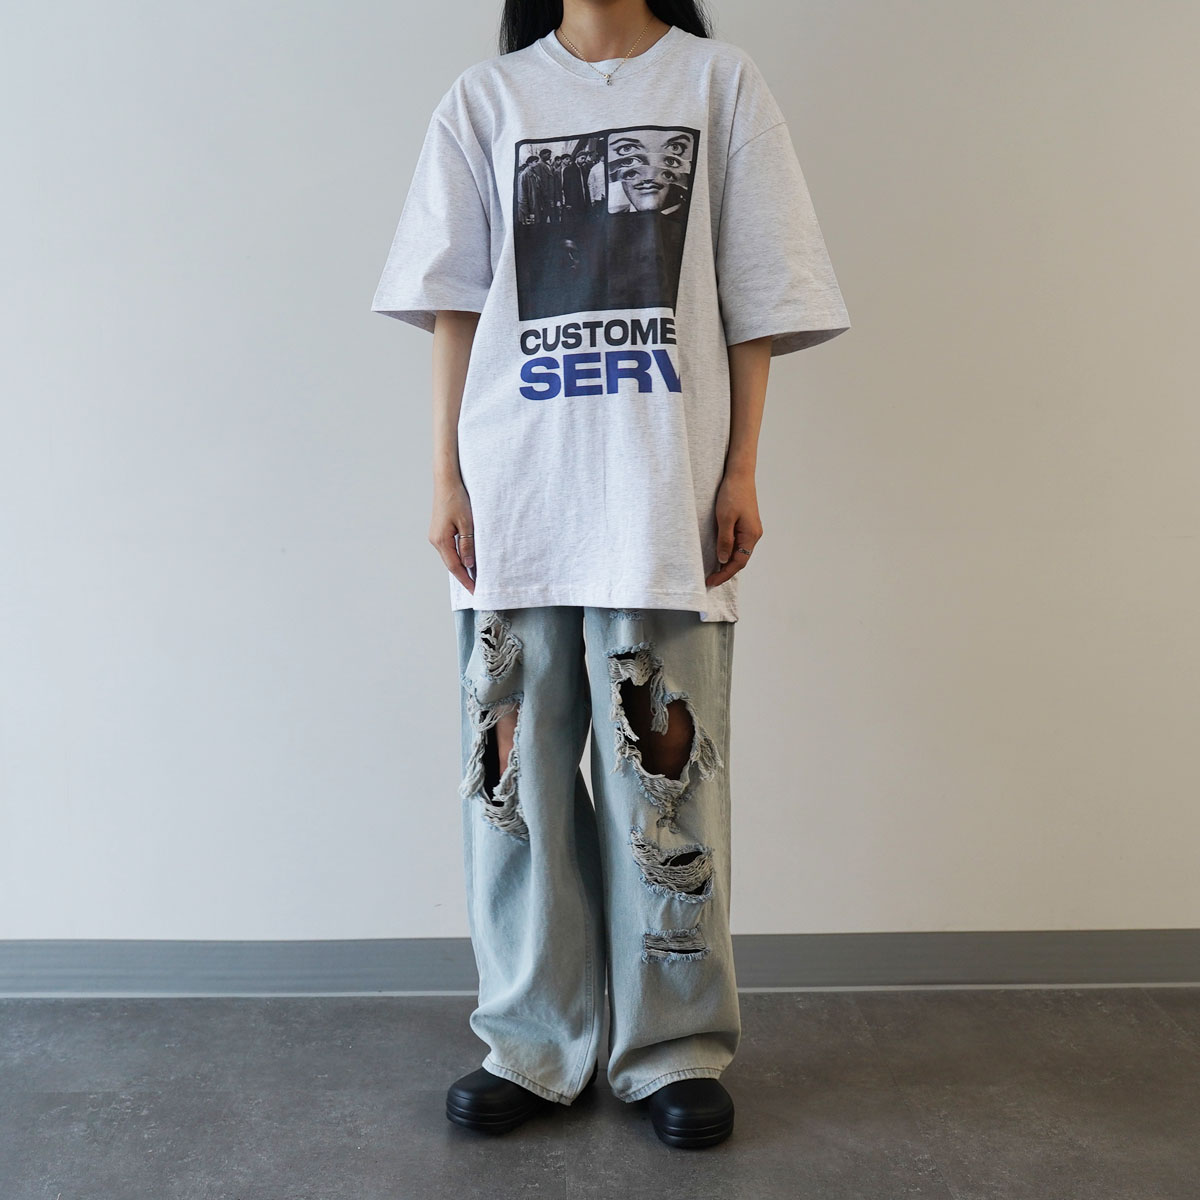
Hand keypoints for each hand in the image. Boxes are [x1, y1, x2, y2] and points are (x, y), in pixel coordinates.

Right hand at [430, 480, 475, 593]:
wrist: (446, 482)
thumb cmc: (457, 499)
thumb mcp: (467, 523)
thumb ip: (468, 545)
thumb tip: (469, 565)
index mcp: (441, 540)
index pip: (455, 567)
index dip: (466, 580)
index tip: (475, 591)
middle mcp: (435, 540)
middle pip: (451, 564)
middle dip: (463, 576)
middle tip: (476, 588)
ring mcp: (435, 536)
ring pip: (450, 557)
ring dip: (461, 566)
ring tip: (474, 577)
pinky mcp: (439, 531)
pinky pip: (449, 549)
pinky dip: (458, 556)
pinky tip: (466, 560)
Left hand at [704, 469, 761, 588]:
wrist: (739, 475)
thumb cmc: (733, 493)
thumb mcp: (725, 519)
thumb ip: (725, 541)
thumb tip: (724, 560)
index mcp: (751, 535)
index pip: (738, 562)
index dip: (724, 574)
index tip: (711, 581)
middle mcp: (754, 535)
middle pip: (741, 560)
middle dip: (726, 571)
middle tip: (710, 579)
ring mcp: (751, 530)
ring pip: (739, 552)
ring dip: (727, 562)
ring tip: (713, 571)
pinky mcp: (746, 524)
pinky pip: (738, 543)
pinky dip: (729, 552)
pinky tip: (720, 554)